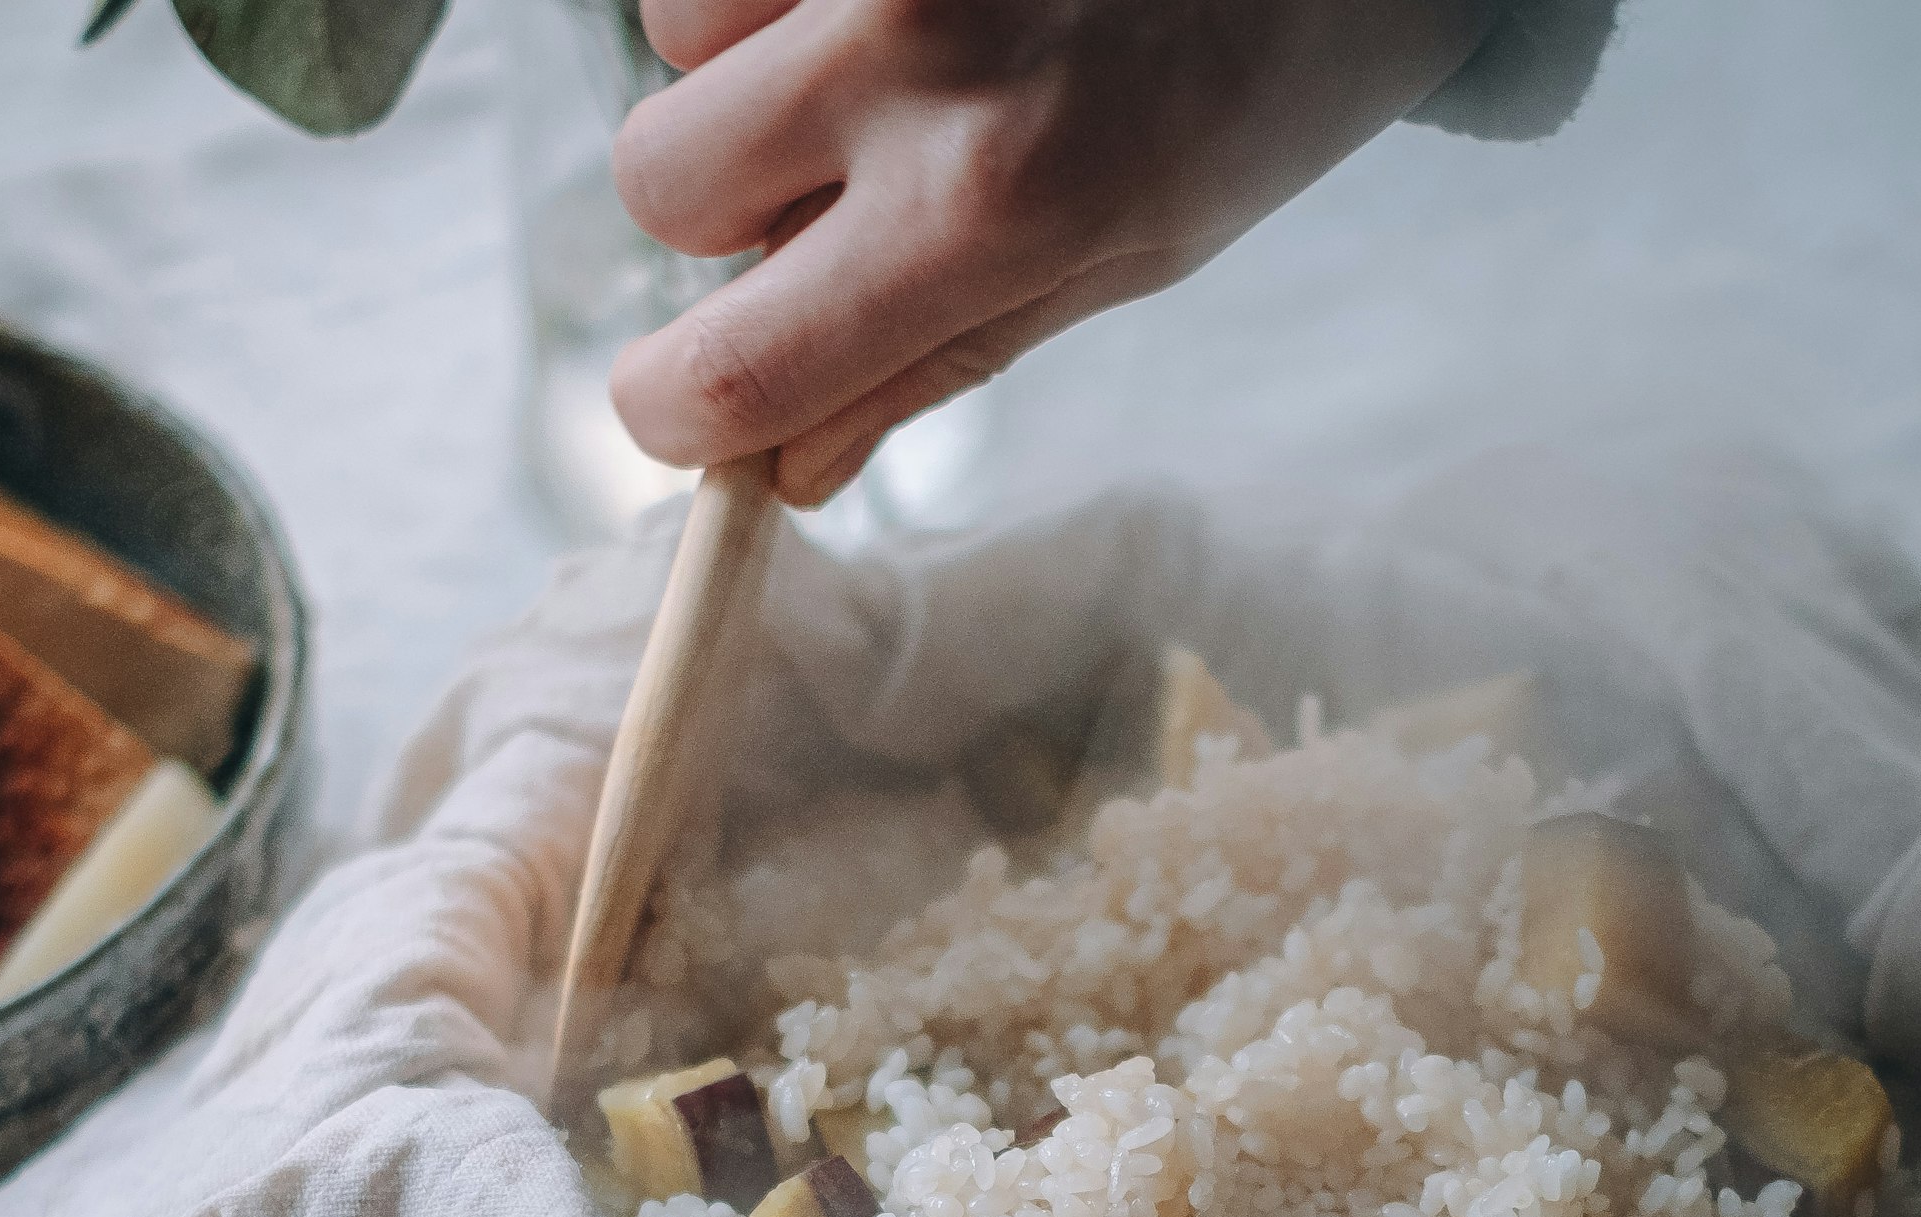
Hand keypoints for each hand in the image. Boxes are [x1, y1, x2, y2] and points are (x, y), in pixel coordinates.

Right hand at [609, 0, 1494, 503]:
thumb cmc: (1259, 81)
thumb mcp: (1132, 253)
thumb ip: (939, 357)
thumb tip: (785, 469)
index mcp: (992, 207)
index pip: (729, 372)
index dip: (674, 411)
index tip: (685, 406)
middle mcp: (917, 56)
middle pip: (661, 186)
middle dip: (725, 204)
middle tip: (841, 178)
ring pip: (673, 40)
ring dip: (752, 58)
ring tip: (903, 41)